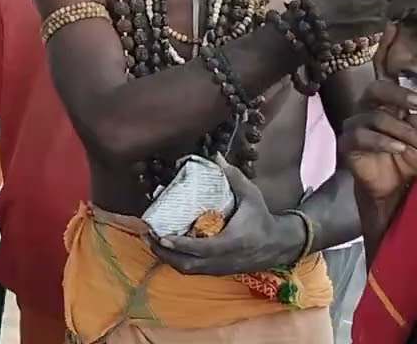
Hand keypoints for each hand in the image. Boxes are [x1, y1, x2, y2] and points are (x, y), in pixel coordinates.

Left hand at [148, 155, 299, 274]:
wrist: (279, 244)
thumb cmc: (262, 217)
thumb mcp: (251, 195)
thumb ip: (233, 176)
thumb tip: (215, 155)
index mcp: (234, 241)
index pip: (202, 248)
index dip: (180, 244)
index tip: (161, 235)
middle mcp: (225, 259)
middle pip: (188, 264)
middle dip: (164, 252)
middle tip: (147, 235)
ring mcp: (220, 268)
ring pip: (188, 270)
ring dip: (166, 257)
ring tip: (150, 240)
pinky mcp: (218, 271)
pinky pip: (193, 270)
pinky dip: (176, 261)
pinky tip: (164, 247)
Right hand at [340, 79, 416, 201]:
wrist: (393, 187)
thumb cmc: (410, 158)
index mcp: (389, 105)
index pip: (392, 89)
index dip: (405, 92)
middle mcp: (370, 110)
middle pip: (376, 90)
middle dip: (398, 95)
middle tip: (416, 103)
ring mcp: (357, 126)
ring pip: (375, 117)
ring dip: (401, 130)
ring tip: (414, 143)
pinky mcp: (347, 144)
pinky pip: (361, 137)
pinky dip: (382, 142)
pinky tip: (398, 148)